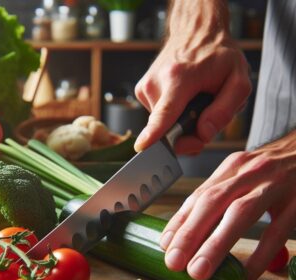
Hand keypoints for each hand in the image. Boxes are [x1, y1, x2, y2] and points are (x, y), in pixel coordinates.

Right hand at [134, 1, 250, 153]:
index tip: (142, 146)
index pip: (165, 112)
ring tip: (193, 101)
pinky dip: (172, 115)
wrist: (195, 32)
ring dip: (181, 123)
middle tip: (205, 120)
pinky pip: (158, 118)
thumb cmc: (217, 55)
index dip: (154, 134)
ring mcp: (145, 88)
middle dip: (187, 135)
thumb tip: (204, 134)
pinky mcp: (141, 92)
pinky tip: (182, 99)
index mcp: (179, 78)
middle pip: (167, 129)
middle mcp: (156, 83)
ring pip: (163, 125)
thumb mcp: (239, 79)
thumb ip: (226, 110)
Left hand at [160, 132, 295, 279]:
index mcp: (231, 168)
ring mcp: (274, 184)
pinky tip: (245, 275)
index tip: (165, 245)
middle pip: (213, 202)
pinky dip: (259, 255)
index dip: (179, 221)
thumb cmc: (274, 168)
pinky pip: (276, 231)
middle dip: (189, 234)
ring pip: (241, 213)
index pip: (199, 195)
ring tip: (198, 270)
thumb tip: (190, 232)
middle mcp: (248, 172)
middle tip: (173, 262)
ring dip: (216, 244)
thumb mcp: (244, 174)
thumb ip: (221, 197)